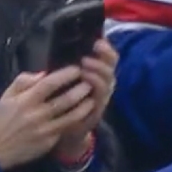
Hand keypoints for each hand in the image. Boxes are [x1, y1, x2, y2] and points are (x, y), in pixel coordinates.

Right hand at [0, 65, 95, 169]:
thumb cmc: (2, 119)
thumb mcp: (6, 96)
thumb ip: (23, 81)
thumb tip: (44, 73)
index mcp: (25, 101)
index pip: (49, 84)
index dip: (65, 75)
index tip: (76, 69)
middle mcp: (37, 115)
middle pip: (65, 100)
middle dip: (81, 89)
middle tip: (90, 82)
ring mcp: (44, 130)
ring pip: (71, 116)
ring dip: (84, 105)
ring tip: (91, 98)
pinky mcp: (49, 142)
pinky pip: (67, 128)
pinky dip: (77, 120)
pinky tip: (84, 113)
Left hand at [55, 39, 118, 157]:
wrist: (60, 130)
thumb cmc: (60, 100)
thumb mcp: (62, 80)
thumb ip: (65, 65)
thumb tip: (59, 46)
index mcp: (97, 72)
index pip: (108, 57)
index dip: (106, 48)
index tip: (97, 41)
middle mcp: (103, 83)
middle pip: (111, 67)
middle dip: (102, 59)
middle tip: (87, 57)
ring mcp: (102, 97)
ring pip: (108, 82)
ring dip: (97, 73)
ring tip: (84, 68)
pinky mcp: (97, 111)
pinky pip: (100, 99)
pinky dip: (95, 91)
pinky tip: (85, 85)